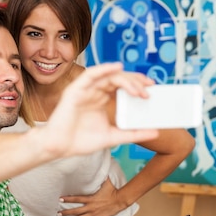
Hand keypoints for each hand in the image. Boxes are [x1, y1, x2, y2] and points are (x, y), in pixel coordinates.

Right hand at [42, 63, 158, 157]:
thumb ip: (133, 134)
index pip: (122, 86)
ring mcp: (85, 89)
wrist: (60, 147)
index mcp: (102, 99)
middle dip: (135, 80)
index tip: (151, 89)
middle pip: (118, 78)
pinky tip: (117, 68)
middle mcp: (94, 91)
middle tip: (149, 87)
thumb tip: (156, 132)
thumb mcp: (114, 136)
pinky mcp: (75, 90)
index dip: (137, 84)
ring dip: (125, 79)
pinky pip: (90, 75)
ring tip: (138, 88)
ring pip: (108, 76)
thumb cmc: (81, 141)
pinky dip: (104, 69)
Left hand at [58, 178, 126, 215]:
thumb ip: (100, 176)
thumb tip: (98, 168)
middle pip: (76, 211)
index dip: (68, 199)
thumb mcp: (106, 182)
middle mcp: (91, 207)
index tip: (60, 199)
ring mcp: (94, 214)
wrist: (120, 200)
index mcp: (91, 198)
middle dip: (66, 212)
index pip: (76, 199)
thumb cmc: (113, 191)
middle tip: (58, 214)